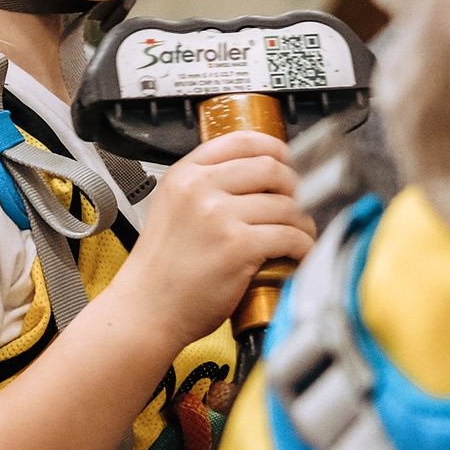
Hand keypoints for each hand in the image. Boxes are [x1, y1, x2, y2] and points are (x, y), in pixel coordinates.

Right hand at [112, 130, 314, 349]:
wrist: (146, 308)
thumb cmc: (161, 268)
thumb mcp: (173, 208)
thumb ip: (206, 187)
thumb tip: (258, 179)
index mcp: (185, 174)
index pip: (242, 141)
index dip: (274, 149)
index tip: (287, 162)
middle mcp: (201, 188)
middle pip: (271, 168)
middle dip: (295, 187)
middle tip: (298, 204)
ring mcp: (219, 216)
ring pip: (286, 205)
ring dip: (303, 222)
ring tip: (300, 235)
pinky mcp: (238, 247)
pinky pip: (290, 236)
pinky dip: (303, 246)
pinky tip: (299, 254)